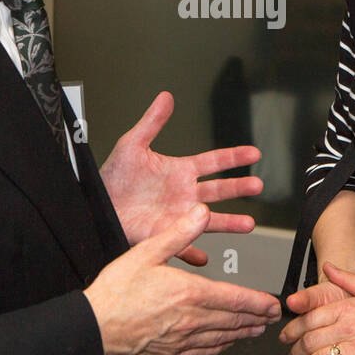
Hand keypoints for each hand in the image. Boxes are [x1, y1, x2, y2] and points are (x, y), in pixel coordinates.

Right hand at [84, 205, 281, 354]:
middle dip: (257, 318)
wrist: (94, 327)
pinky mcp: (170, 354)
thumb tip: (200, 212)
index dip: (259, 303)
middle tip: (272, 317)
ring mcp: (182, 340)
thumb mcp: (146, 251)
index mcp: (189, 293)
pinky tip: (223, 344)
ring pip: (222, 337)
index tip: (273, 304)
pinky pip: (203, 351)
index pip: (235, 299)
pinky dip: (220, 346)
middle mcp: (191, 319)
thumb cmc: (116, 291)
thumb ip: (178, 232)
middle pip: (234, 320)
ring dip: (243, 333)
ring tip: (256, 329)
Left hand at [100, 91, 262, 264]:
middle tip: (257, 185)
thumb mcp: (132, 144)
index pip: (214, 161)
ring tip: (248, 224)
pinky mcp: (165, 234)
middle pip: (220, 190)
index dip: (234, 156)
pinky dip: (193, 253)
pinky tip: (204, 257)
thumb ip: (152, 122)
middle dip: (239, 187)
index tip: (254, 153)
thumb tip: (165, 97)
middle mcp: (185, 194)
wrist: (97, 203)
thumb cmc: (113, 175)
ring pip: (210, 220)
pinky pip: (183, 246)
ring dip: (229, 222)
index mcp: (180, 171)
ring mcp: (178, 216)